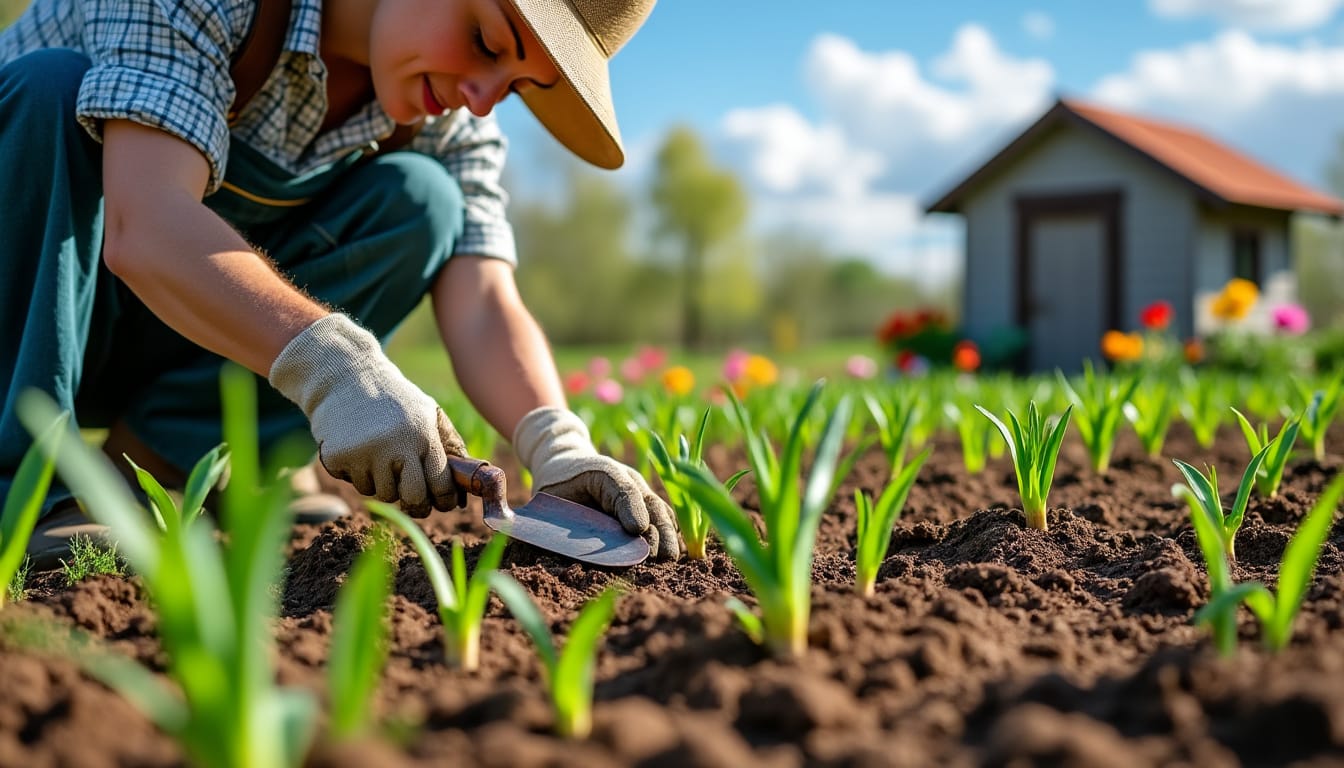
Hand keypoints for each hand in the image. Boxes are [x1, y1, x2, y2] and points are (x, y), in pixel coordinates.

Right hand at [269, 314, 466, 516]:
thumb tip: (465, 493)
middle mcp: (395, 446)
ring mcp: (365, 453)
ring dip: (385, 484)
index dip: (445, 499)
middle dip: (417, 503)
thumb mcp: (429, 413)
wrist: (347, 376)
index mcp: (423, 435)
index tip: (444, 502)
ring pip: (382, 493)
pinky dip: (359, 474)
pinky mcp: (338, 457)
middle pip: (412, 498)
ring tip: (382, 456)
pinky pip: (355, 483)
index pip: (440, 484)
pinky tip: (359, 449)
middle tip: (414, 499)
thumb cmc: (395, 400)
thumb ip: (450, 447)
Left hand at [513, 406, 680, 560]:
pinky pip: (662, 517)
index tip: (637, 530)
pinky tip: (673, 553)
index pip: (621, 488)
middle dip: (655, 530)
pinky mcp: (646, 504)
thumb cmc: (555, 483)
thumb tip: (504, 526)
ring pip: (661, 510)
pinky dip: (669, 533)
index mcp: (600, 472)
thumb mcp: (540, 494)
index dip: (631, 509)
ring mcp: (640, 491)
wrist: (568, 462)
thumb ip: (526, 512)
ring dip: (668, 534)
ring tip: (671, 558)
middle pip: (649, 502)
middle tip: (658, 556)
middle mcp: (626, 479)